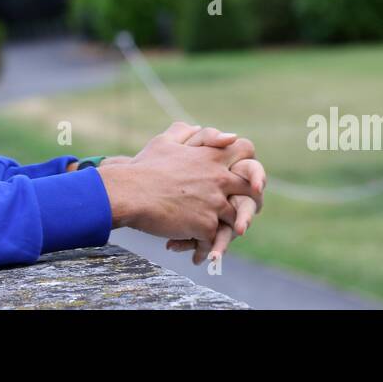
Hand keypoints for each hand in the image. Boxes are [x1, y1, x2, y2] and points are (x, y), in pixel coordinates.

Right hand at [103, 121, 260, 247]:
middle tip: (244, 212)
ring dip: (228, 229)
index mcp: (211, 156)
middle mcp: (219, 178)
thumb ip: (184, 132)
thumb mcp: (164, 141)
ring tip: (219, 240)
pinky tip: (196, 255)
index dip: (248, 160)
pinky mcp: (206, 225)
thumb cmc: (145, 166)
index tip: (244, 173)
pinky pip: (215, 239)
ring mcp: (215, 203)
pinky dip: (207, 249)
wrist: (131, 193)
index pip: (246, 150)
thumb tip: (195, 126)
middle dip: (251, 200)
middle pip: (252, 189)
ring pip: (236, 218)